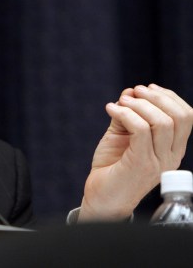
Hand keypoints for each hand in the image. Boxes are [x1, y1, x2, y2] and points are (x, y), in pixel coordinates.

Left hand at [79, 84, 192, 220]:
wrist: (101, 197)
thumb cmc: (112, 167)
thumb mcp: (123, 134)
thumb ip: (130, 114)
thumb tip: (131, 91)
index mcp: (173, 148)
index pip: (188, 116)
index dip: (169, 97)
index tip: (147, 89)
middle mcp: (171, 156)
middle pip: (180, 116)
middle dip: (156, 97)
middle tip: (134, 93)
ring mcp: (158, 162)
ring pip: (162, 122)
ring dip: (138, 105)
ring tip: (120, 103)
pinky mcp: (141, 164)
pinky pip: (140, 129)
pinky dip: (124, 113)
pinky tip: (111, 110)